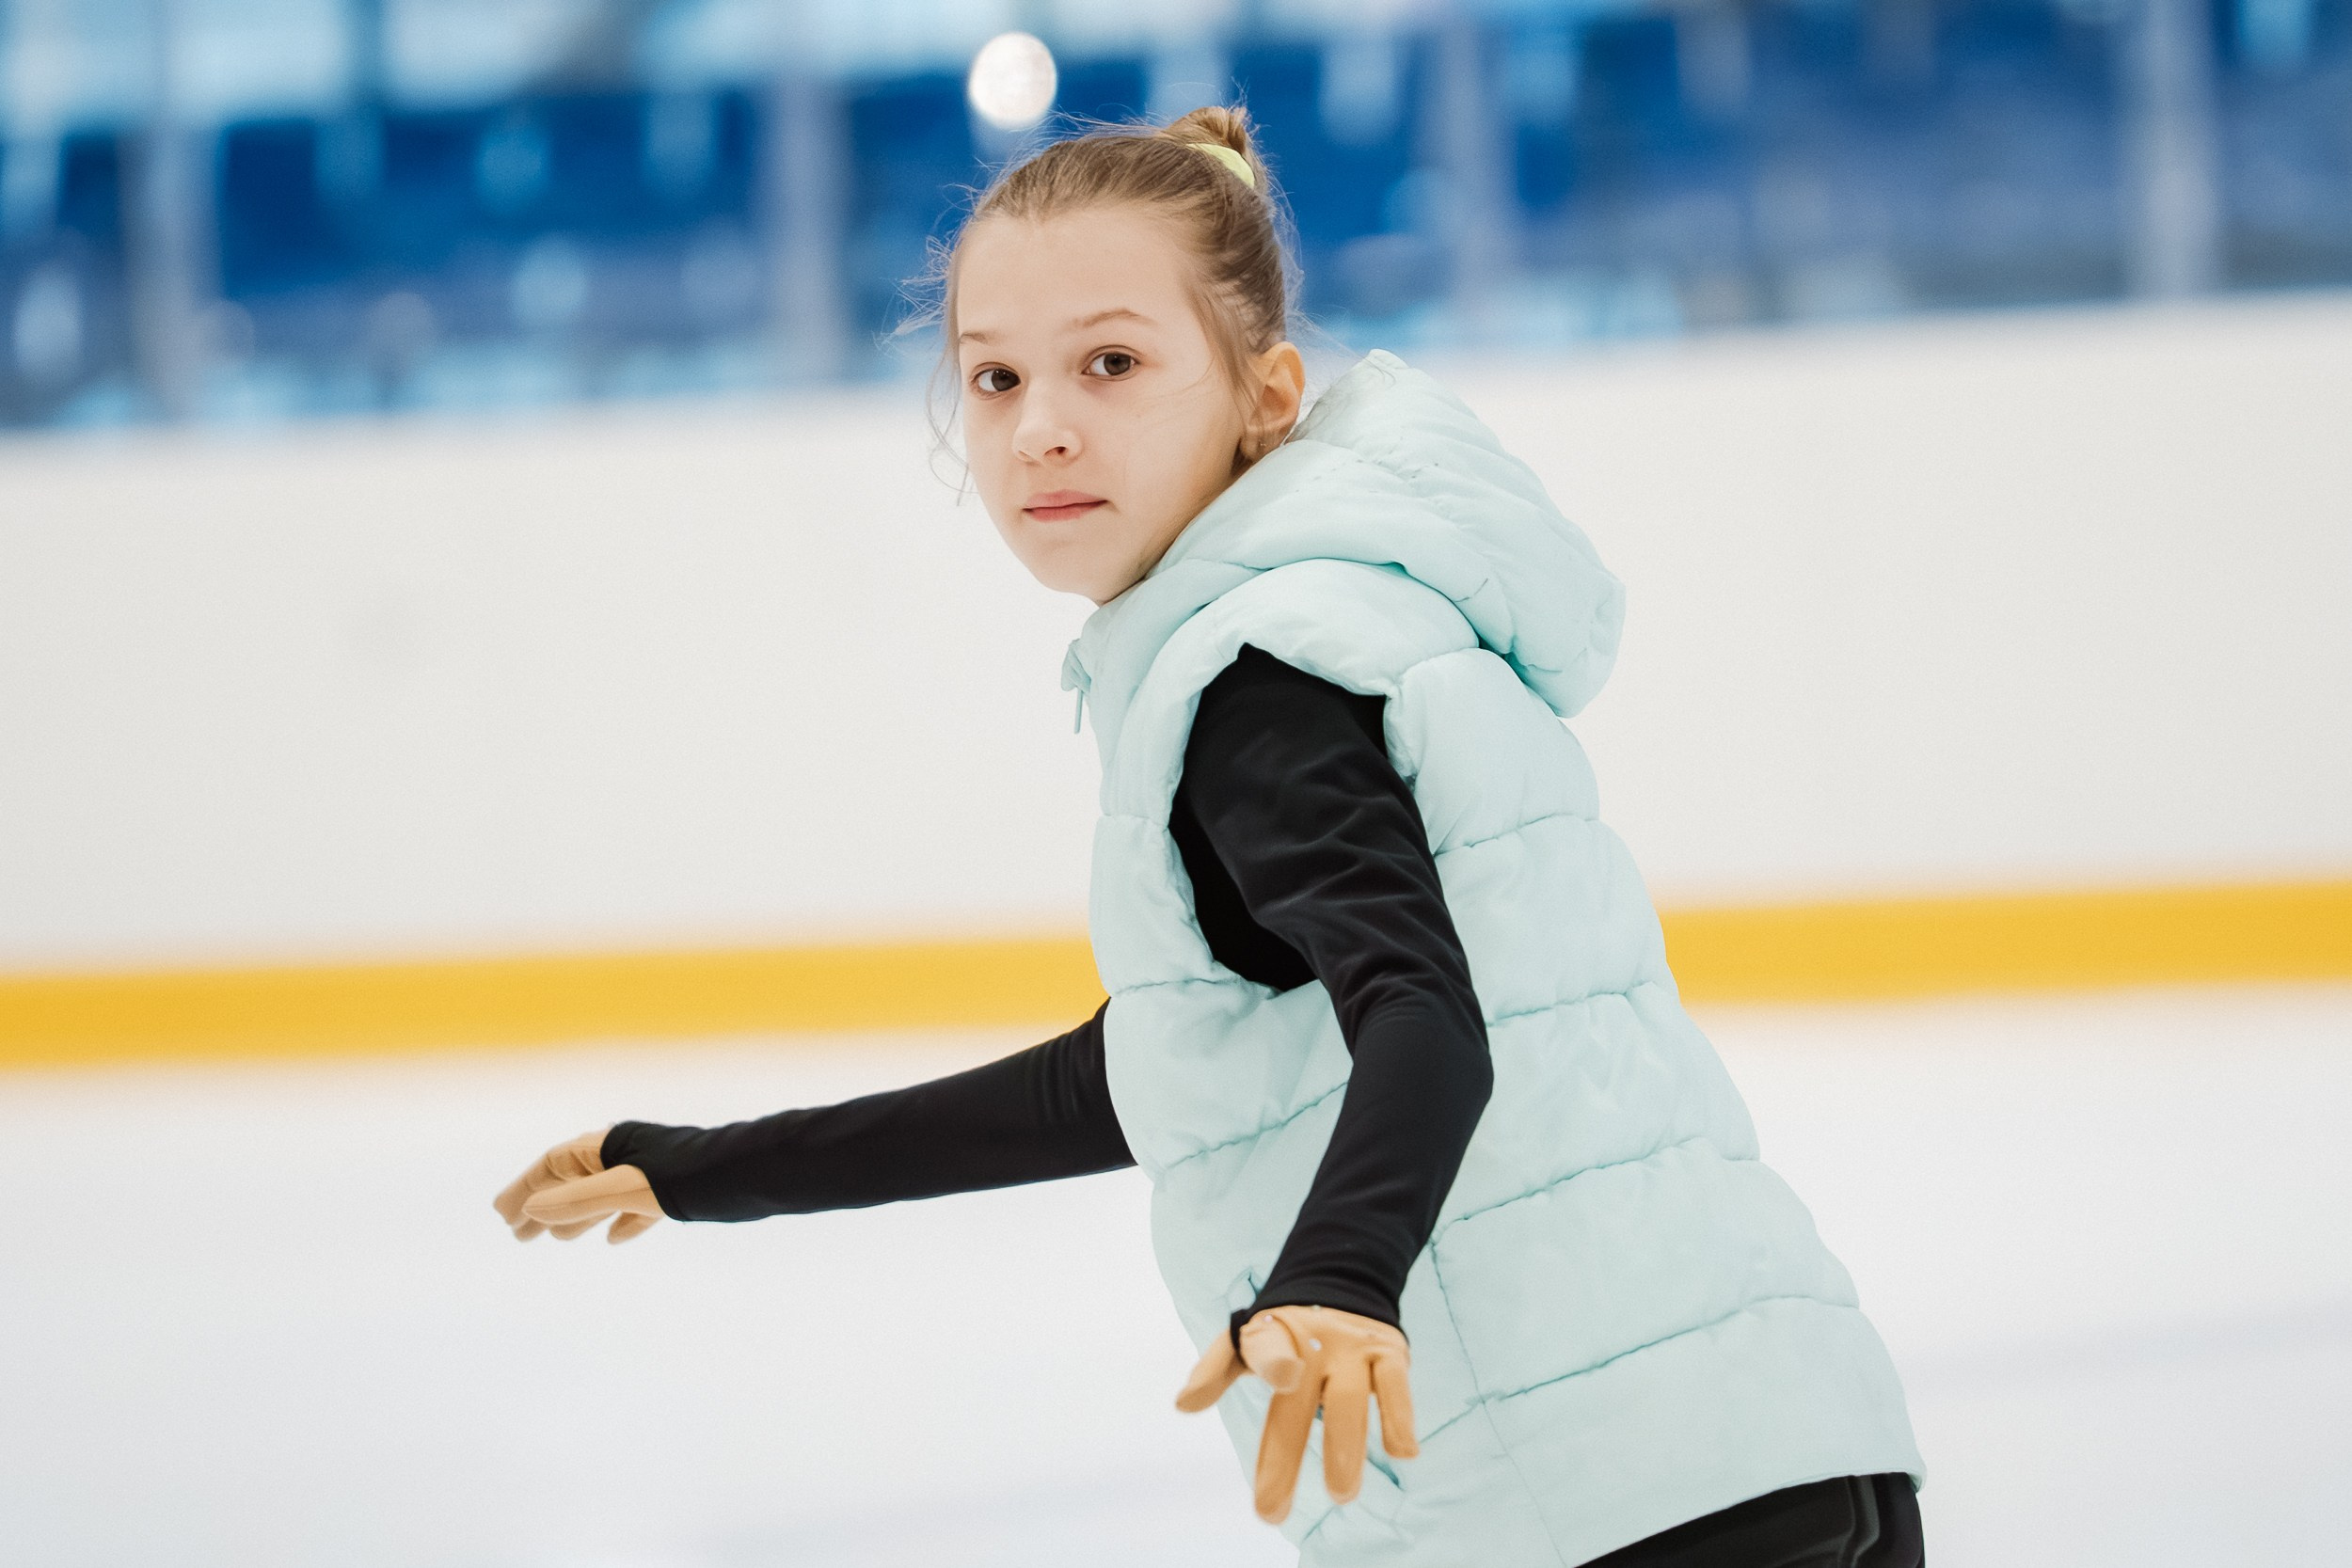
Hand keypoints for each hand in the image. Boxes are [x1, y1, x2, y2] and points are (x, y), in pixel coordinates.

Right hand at [492, 1126, 662, 1243]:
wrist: (740, 1175)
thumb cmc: (677, 1175)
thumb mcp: (622, 1188)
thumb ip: (576, 1199)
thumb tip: (530, 1209)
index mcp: (606, 1147)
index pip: (553, 1165)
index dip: (525, 1189)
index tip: (502, 1214)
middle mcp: (624, 1156)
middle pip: (573, 1183)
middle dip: (545, 1209)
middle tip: (519, 1236)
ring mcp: (648, 1175)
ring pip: (601, 1198)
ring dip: (576, 1218)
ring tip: (556, 1236)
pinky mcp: (671, 1194)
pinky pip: (637, 1209)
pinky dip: (621, 1222)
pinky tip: (612, 1238)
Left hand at [1175, 1304, 1417, 1523]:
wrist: (1342, 1277)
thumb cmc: (1283, 1331)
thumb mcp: (1243, 1341)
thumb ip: (1213, 1370)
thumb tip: (1181, 1404)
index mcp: (1272, 1335)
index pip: (1266, 1350)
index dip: (1275, 1362)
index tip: (1284, 1379)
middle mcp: (1313, 1342)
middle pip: (1298, 1403)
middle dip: (1284, 1458)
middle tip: (1270, 1511)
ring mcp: (1353, 1348)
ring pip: (1348, 1400)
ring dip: (1345, 1449)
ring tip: (1341, 1494)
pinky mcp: (1388, 1352)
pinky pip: (1396, 1386)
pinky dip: (1400, 1418)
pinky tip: (1402, 1453)